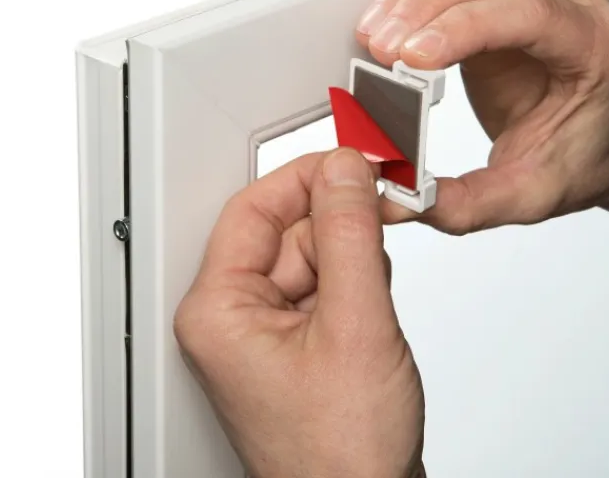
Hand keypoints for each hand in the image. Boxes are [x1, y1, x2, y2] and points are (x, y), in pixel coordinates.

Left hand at [174, 149, 425, 477]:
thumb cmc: (342, 452)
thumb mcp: (356, 324)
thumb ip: (350, 235)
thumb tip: (345, 170)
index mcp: (220, 312)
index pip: (254, 208)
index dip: (307, 176)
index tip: (354, 160)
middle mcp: (234, 319)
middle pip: (288, 229)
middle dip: (341, 223)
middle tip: (388, 211)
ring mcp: (266, 333)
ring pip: (313, 254)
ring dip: (354, 258)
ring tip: (376, 301)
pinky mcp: (297, 343)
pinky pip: (325, 285)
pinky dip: (356, 284)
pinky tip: (372, 314)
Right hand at [356, 0, 608, 250]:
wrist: (605, 142)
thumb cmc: (582, 159)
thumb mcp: (529, 197)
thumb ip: (465, 204)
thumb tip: (398, 197)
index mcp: (598, 48)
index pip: (528, 13)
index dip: (461, 28)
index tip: (409, 58)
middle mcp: (580, 3)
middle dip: (425, 4)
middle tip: (380, 48)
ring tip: (377, 33)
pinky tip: (393, 15)